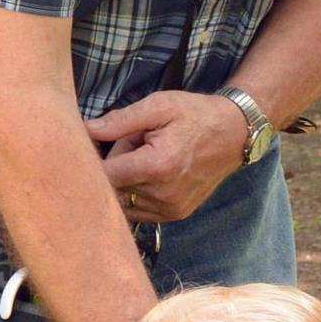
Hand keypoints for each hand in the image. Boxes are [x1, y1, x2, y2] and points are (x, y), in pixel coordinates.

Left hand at [85, 91, 249, 222]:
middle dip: (115, 166)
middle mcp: (162, 194)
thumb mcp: (158, 106)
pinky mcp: (175, 215)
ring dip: (127, 182)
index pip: (104, 175)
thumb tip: (85, 130)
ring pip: (124, 200)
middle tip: (135, 144)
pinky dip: (137, 193)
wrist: (235, 134)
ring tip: (147, 159)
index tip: (98, 144)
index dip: (95, 159)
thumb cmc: (195, 115)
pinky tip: (154, 174)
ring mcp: (170, 208)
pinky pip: (138, 210)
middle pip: (113, 187)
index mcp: (156, 166)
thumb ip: (119, 121)